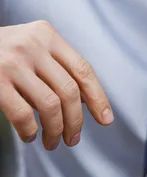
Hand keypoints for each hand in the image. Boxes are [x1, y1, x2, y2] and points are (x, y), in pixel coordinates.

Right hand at [0, 21, 113, 149]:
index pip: (82, 68)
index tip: (106, 119)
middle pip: (69, 90)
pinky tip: (29, 136)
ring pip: (50, 105)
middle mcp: (33, 46)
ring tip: (53, 142)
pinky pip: (23, 115)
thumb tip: (88, 98)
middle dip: (76, 121)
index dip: (98, 96)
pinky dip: (30, 131)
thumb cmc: (3, 51)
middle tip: (73, 139)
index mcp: (47, 34)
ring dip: (56, 131)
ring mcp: (12, 63)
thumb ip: (57, 63)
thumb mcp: (32, 45)